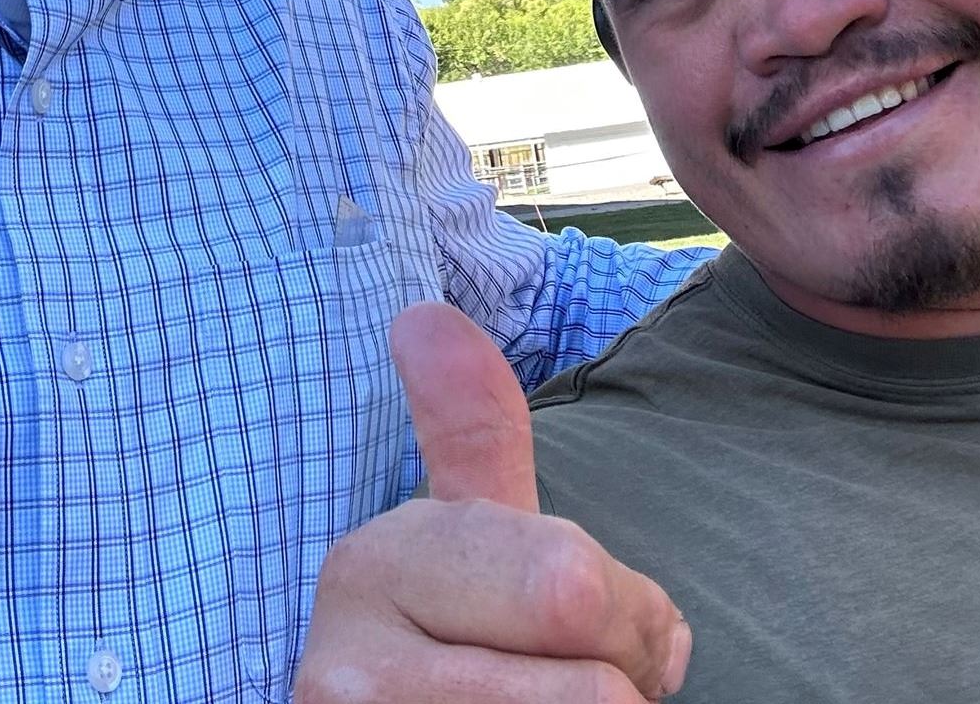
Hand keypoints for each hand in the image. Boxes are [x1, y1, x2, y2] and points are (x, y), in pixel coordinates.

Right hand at [294, 302, 691, 702]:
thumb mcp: (466, 542)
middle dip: (624, 694)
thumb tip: (421, 314)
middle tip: (588, 696)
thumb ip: (466, 432)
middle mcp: (347, 674)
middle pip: (592, 690)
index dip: (632, 622)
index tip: (592, 634)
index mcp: (373, 567)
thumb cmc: (453, 654)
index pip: (575, 587)